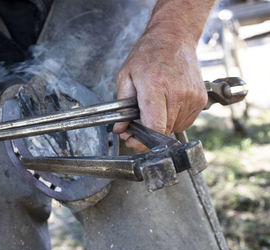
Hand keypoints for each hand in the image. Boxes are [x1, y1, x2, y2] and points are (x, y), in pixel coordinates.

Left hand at [113, 30, 207, 150]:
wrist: (174, 38)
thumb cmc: (149, 54)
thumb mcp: (126, 76)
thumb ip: (122, 105)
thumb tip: (120, 128)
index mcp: (156, 87)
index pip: (154, 127)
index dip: (142, 140)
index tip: (133, 139)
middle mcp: (178, 93)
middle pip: (163, 130)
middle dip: (148, 131)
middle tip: (139, 120)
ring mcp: (192, 97)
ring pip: (175, 127)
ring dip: (162, 124)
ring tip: (155, 106)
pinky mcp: (200, 99)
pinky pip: (185, 121)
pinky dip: (174, 118)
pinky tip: (167, 104)